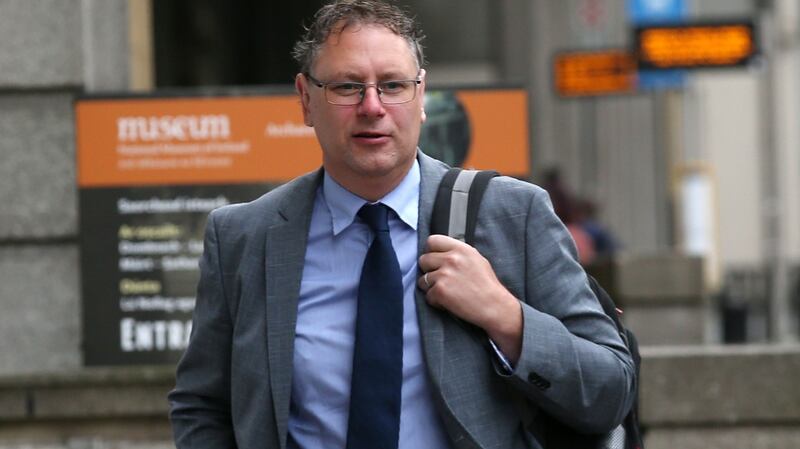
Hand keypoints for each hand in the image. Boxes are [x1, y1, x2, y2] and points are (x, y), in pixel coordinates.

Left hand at [418, 234, 521, 361]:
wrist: (495, 307)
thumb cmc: (487, 286)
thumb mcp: (477, 260)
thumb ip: (458, 254)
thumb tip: (442, 253)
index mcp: (461, 249)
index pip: (432, 240)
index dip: (431, 251)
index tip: (434, 260)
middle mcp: (451, 259)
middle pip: (423, 260)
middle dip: (429, 270)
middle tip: (440, 279)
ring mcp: (444, 275)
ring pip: (422, 280)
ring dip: (431, 287)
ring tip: (446, 292)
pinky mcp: (440, 291)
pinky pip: (427, 296)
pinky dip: (435, 301)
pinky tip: (448, 302)